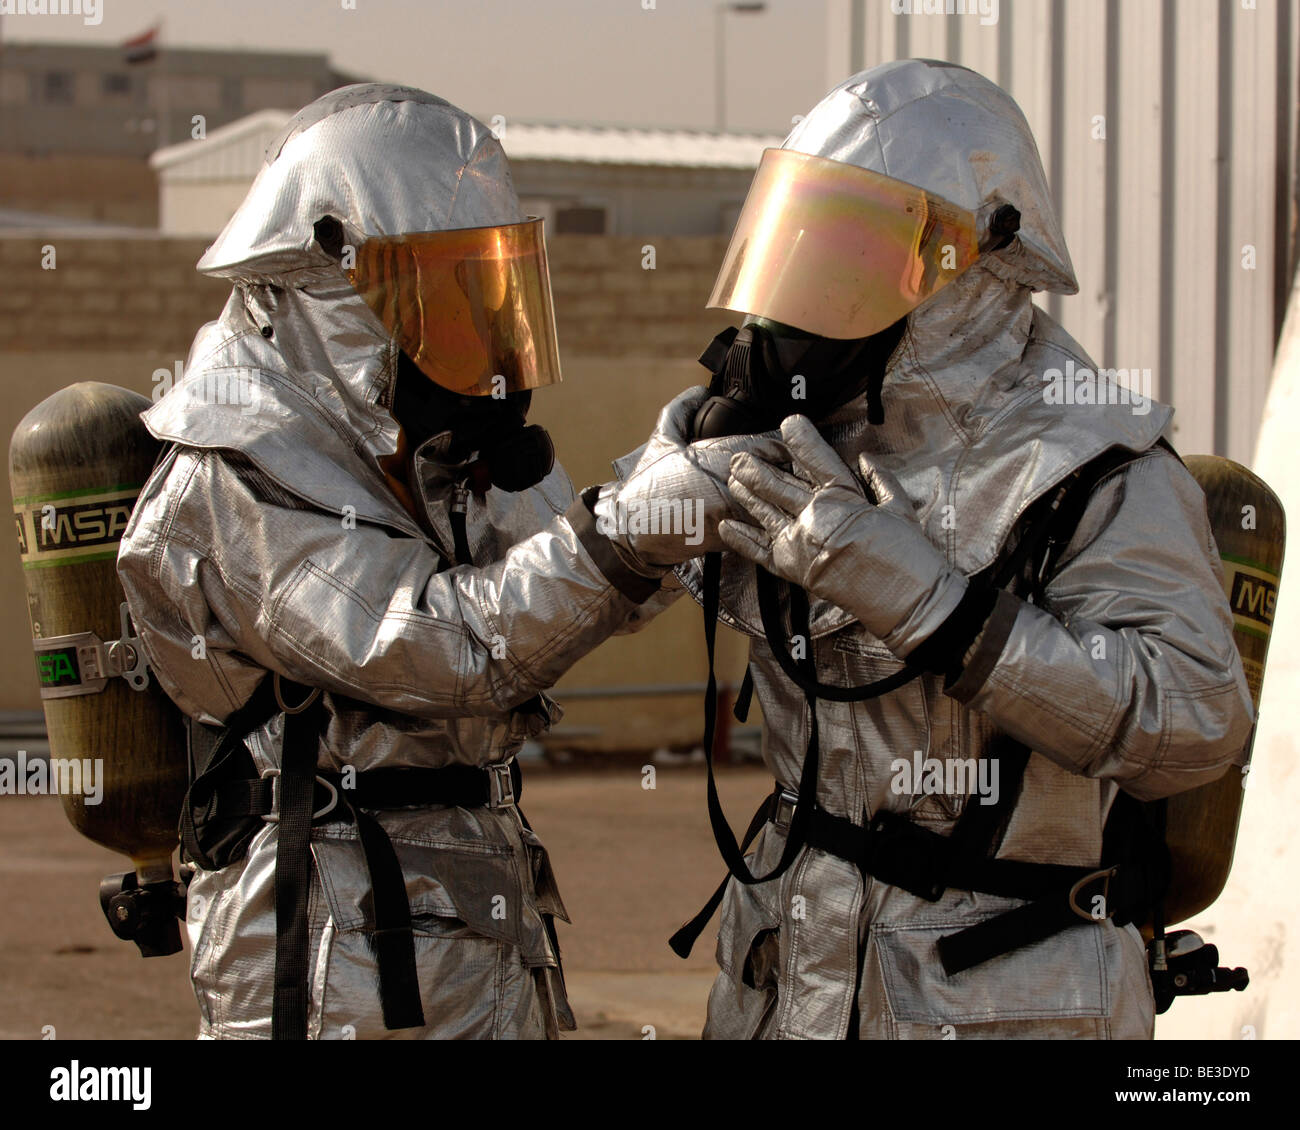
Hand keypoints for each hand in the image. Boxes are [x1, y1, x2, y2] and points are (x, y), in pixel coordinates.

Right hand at [598, 387, 783, 568]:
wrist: (633, 534)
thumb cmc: (646, 488)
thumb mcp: (661, 441)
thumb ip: (681, 411)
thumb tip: (700, 391)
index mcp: (720, 458)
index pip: (774, 445)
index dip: (785, 442)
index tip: (792, 438)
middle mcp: (733, 487)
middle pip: (784, 475)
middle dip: (792, 470)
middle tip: (799, 466)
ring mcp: (735, 516)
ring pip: (778, 503)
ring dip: (785, 497)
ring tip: (789, 492)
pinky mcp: (735, 540)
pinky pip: (763, 529)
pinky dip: (770, 521)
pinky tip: (771, 515)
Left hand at [719, 415, 966, 655]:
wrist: (905, 599)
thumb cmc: (908, 553)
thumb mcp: (899, 507)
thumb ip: (880, 479)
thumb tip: (865, 458)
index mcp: (843, 497)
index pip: (816, 460)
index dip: (801, 440)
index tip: (788, 422)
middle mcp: (815, 516)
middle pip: (777, 486)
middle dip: (755, 469)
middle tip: (738, 457)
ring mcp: (800, 543)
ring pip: (765, 512)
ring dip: (746, 495)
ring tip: (731, 480)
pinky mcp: (794, 570)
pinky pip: (760, 553)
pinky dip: (742, 540)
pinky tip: (726, 527)